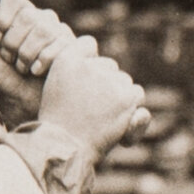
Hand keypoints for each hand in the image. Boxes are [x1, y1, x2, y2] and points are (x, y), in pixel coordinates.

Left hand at [0, 0, 78, 120]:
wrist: (23, 103)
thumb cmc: (3, 76)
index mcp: (21, 14)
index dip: (2, 19)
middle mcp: (43, 19)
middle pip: (28, 15)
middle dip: (13, 43)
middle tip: (11, 59)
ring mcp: (63, 32)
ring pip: (46, 30)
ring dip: (28, 55)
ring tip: (24, 69)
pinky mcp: (79, 48)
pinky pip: (65, 44)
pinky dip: (48, 60)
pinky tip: (42, 72)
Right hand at [31, 43, 145, 156]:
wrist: (66, 148)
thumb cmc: (59, 124)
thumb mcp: (56, 88)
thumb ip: (76, 70)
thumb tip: (99, 59)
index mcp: (67, 59)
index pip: (89, 44)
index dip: (91, 62)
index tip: (85, 81)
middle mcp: (89, 65)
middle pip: (110, 67)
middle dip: (106, 85)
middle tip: (92, 110)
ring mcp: (110, 80)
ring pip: (125, 82)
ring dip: (120, 98)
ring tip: (102, 120)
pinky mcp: (126, 96)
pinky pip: (137, 94)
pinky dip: (133, 111)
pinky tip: (120, 126)